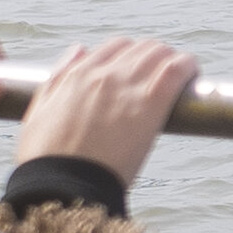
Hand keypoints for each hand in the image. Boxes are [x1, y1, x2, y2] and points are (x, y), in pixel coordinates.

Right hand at [14, 37, 197, 182]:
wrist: (62, 186)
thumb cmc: (46, 160)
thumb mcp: (39, 112)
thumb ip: (58, 78)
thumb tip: (79, 49)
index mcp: (78, 74)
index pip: (116, 47)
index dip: (132, 54)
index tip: (142, 68)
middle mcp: (104, 73)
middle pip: (142, 48)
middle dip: (156, 56)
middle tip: (165, 75)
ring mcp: (127, 86)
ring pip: (161, 53)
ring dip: (173, 60)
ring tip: (183, 75)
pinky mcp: (150, 104)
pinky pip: (176, 70)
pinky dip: (188, 66)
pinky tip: (194, 74)